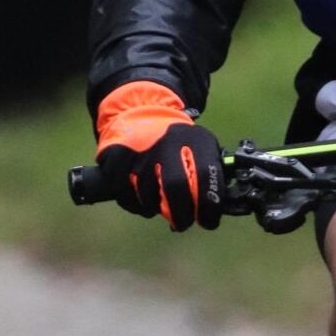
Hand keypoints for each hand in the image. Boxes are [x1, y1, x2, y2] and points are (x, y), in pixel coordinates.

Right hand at [94, 81, 224, 229]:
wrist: (143, 113)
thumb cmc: (180, 141)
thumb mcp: (202, 145)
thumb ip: (211, 171)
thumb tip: (218, 205)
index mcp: (194, 140)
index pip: (206, 176)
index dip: (209, 206)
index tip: (209, 221)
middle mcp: (166, 144)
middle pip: (175, 188)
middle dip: (182, 214)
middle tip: (183, 223)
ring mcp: (140, 152)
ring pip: (150, 198)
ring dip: (158, 208)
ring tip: (162, 199)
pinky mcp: (117, 163)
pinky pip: (129, 198)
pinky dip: (139, 203)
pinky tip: (144, 193)